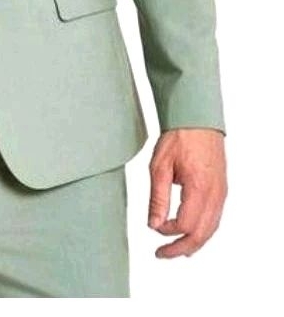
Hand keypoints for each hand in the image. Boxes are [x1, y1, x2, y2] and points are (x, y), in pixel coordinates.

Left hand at [147, 128, 226, 258]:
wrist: (198, 120)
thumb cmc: (178, 139)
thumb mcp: (159, 166)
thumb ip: (157, 197)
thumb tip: (153, 224)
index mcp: (199, 189)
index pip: (186, 225)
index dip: (168, 232)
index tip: (154, 227)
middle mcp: (215, 195)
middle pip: (201, 234)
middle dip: (181, 248)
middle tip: (162, 254)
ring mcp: (221, 194)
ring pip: (211, 229)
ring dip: (193, 243)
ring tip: (175, 250)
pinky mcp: (221, 190)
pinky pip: (214, 219)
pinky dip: (202, 231)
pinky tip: (191, 234)